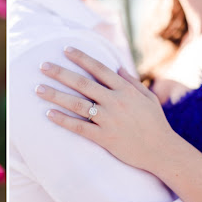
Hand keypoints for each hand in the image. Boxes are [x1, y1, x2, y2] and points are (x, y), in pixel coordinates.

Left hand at [35, 46, 176, 171]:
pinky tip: (49, 114)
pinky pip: (80, 127)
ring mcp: (109, 119)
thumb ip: (131, 82)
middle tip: (42, 65)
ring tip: (38, 89)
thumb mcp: (148, 98)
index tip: (65, 49)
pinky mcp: (104, 137)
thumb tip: (118, 66)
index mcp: (125, 90)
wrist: (163, 152)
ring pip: (77, 104)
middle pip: (82, 83)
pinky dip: (63, 120)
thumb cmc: (155, 123)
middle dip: (60, 73)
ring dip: (56, 96)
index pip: (99, 69)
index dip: (82, 58)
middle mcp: (115, 102)